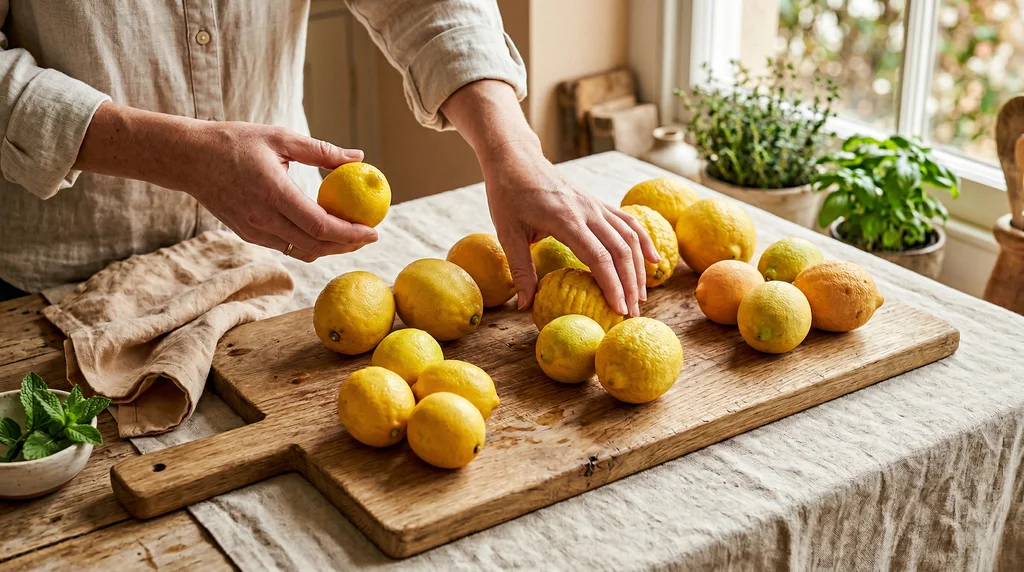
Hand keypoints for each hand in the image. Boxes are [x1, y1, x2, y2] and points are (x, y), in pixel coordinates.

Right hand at [75, 102, 377, 261]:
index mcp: (274, 193)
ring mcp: (254, 231)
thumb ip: (321, 151)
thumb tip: (358, 157)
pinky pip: (287, 246)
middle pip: (317, 245)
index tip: (374, 231)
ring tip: (350, 236)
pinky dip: (310, 243)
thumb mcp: (280, 138)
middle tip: (368, 236)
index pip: (322, 226)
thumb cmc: (235, 142)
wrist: (188, 158)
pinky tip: (322, 230)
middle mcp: (264, 218)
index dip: (351, 234)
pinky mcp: (248, 235)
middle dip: (347, 245)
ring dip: (330, 248)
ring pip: (303, 250)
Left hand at [441, 80, 658, 315]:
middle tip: (631, 313)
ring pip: (629, 237)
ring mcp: (596, 205)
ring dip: (639, 268)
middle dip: (630, 284)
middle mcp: (587, 211)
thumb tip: (525, 306)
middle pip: (620, 251)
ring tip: (641, 296)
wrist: (517, 159)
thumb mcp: (507, 234)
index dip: (612, 286)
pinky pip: (628, 222)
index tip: (618, 309)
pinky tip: (653, 260)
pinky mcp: (598, 203)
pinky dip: (643, 241)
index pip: (598, 257)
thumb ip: (520, 270)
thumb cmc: (508, 196)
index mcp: (565, 220)